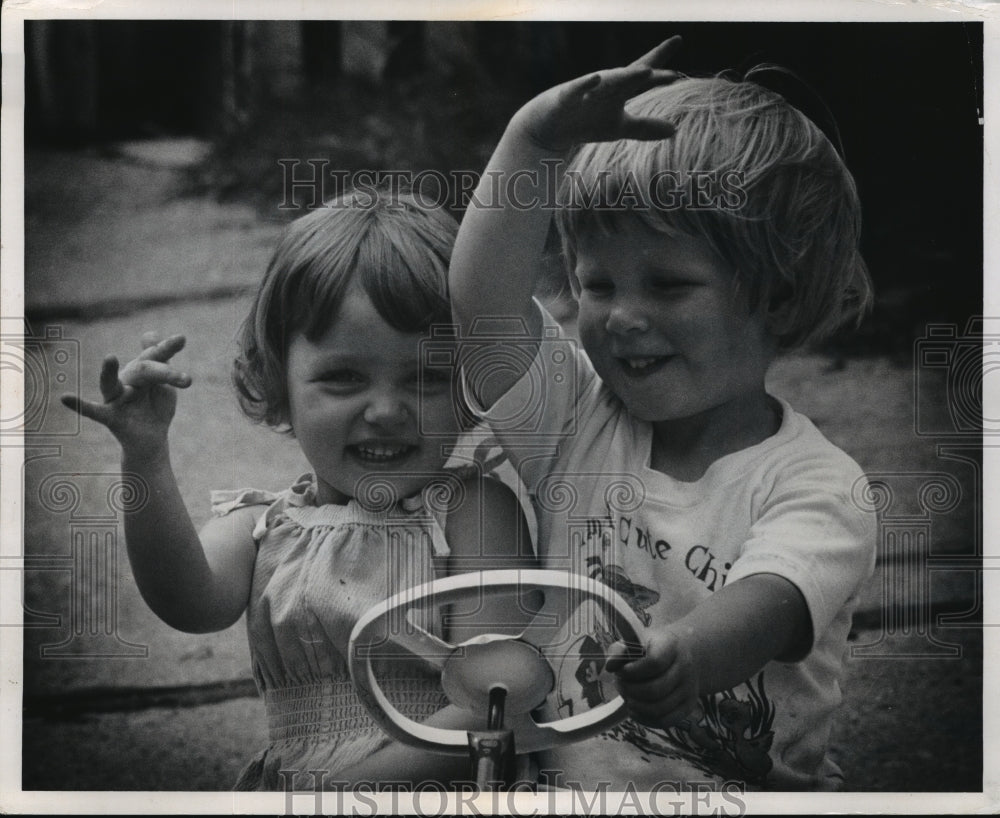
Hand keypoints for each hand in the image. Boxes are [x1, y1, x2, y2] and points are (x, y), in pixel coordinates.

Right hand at [61, 332, 191, 456]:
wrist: (152, 438)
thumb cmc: (155, 407)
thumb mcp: (162, 384)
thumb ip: (158, 359)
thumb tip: (150, 332)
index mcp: (140, 372)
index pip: (153, 356)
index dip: (167, 347)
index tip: (183, 338)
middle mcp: (126, 381)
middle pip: (142, 369)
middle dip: (164, 372)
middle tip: (187, 381)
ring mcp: (116, 398)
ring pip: (112, 383)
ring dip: (110, 372)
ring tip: (109, 357)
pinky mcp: (111, 417)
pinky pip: (93, 411)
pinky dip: (79, 405)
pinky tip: (64, 398)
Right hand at [512, 36, 682, 151]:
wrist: (547, 126)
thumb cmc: (585, 122)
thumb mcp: (619, 127)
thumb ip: (645, 127)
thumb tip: (676, 130)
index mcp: (618, 91)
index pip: (641, 72)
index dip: (659, 57)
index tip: (677, 39)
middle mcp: (604, 87)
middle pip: (628, 78)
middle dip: (646, 74)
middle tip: (668, 72)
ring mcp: (585, 92)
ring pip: (607, 84)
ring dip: (625, 78)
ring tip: (645, 72)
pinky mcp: (565, 100)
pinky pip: (575, 91)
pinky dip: (585, 86)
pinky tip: (596, 79)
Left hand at [605, 628, 699, 728]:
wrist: (681, 654)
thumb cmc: (652, 647)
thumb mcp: (636, 640)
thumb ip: (620, 650)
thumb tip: (609, 666)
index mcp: (671, 646)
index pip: (654, 663)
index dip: (633, 671)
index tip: (621, 671)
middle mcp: (685, 668)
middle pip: (655, 689)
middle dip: (630, 691)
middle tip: (620, 685)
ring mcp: (689, 689)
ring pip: (659, 708)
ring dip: (636, 706)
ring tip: (626, 696)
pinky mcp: (688, 705)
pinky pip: (665, 721)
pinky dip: (645, 719)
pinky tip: (634, 709)